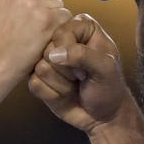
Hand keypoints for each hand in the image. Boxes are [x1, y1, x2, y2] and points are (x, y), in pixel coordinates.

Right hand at [0, 0, 71, 82]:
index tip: (22, 15)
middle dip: (43, 7)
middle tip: (29, 26)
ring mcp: (34, 2)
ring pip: (57, 3)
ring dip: (52, 17)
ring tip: (36, 33)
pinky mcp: (48, 18)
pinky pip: (65, 15)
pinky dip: (59, 28)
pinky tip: (45, 37)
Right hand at [29, 13, 130, 133]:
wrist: (103, 116)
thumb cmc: (109, 88)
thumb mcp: (106, 69)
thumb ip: (84, 55)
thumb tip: (54, 54)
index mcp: (82, 27)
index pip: (61, 33)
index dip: (72, 52)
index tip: (88, 65)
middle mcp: (62, 38)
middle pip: (48, 50)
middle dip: (67, 70)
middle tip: (82, 76)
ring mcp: (48, 58)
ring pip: (39, 68)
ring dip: (61, 83)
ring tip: (75, 84)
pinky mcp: (38, 77)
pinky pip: (34, 84)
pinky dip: (52, 94)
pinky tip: (65, 93)